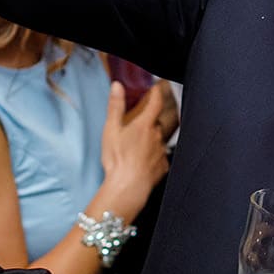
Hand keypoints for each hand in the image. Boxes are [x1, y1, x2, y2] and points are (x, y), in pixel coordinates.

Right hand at [96, 81, 176, 213]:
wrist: (128, 187)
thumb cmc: (117, 159)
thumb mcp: (111, 130)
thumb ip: (115, 106)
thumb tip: (117, 86)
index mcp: (144, 125)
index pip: (155, 103)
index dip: (156, 94)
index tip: (156, 89)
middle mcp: (157, 136)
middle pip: (158, 122)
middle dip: (151, 121)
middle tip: (139, 125)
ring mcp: (161, 151)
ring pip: (159, 140)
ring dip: (152, 140)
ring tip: (137, 148)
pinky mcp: (163, 166)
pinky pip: (160, 157)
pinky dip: (153, 157)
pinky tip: (142, 162)